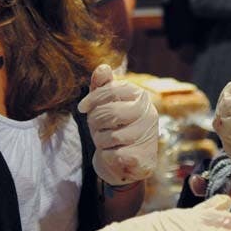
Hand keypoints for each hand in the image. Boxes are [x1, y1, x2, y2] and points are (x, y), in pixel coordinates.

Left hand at [77, 64, 157, 185]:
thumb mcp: (105, 105)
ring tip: (108, 142)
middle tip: (97, 128)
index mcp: (140, 96)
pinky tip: (115, 155)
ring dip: (101, 141)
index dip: (91, 99)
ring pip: (109, 136)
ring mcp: (147, 135)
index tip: (82, 108)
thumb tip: (102, 67)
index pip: (111, 90)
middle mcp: (148, 113)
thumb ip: (102, 86)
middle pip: (108, 113)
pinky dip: (107, 156)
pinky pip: (112, 154)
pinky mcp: (142, 157)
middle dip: (95, 123)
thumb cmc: (114, 128)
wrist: (126, 163)